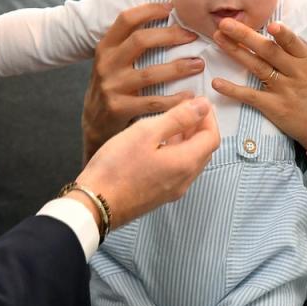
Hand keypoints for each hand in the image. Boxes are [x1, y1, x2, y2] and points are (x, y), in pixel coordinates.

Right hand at [76, 97, 219, 227]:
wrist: (95, 204)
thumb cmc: (117, 166)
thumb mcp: (146, 132)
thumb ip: (178, 118)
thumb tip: (203, 106)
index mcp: (185, 163)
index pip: (212, 137)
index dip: (208, 117)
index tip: (197, 101)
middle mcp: (184, 180)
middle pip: (204, 150)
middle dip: (200, 127)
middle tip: (186, 108)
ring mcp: (172, 191)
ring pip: (191, 160)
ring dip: (187, 140)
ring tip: (171, 121)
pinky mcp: (159, 195)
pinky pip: (178, 170)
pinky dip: (176, 152)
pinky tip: (158, 143)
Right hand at [82, 2, 203, 159]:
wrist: (94, 121)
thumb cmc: (113, 84)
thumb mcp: (113, 60)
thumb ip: (130, 42)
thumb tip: (165, 15)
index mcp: (106, 46)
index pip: (126, 19)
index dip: (149, 10)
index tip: (172, 8)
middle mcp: (107, 63)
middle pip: (140, 41)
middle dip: (171, 35)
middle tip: (193, 36)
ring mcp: (112, 86)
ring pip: (150, 73)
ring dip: (178, 68)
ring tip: (199, 64)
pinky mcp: (119, 108)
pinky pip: (152, 102)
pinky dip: (174, 99)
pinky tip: (189, 96)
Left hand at [211, 19, 306, 148]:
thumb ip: (294, 49)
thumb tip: (271, 27)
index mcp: (305, 58)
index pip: (293, 43)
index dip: (283, 34)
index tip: (271, 24)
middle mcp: (296, 72)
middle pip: (268, 51)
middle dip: (245, 35)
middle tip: (225, 23)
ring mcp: (284, 89)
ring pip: (257, 67)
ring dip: (235, 52)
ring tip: (218, 39)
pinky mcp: (275, 107)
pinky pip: (251, 96)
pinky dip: (232, 90)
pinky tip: (216, 83)